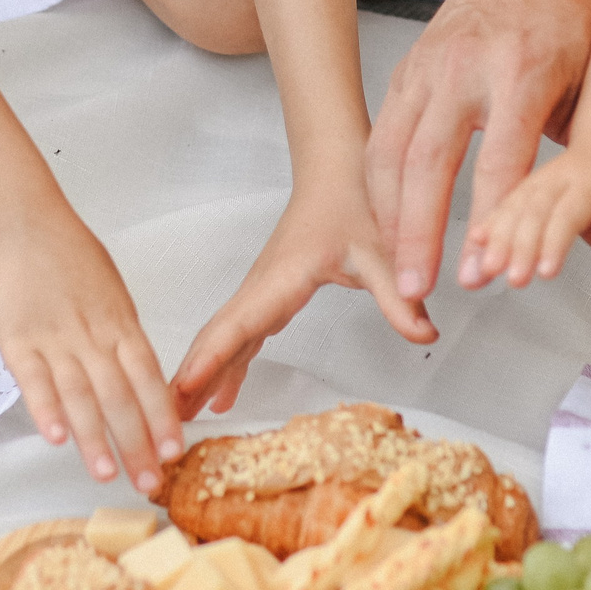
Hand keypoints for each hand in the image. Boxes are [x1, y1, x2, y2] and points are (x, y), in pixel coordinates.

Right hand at [0, 209, 184, 493]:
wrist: (26, 223)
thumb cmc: (71, 256)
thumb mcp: (113, 294)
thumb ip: (124, 338)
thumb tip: (142, 378)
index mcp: (120, 323)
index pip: (149, 378)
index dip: (162, 417)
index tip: (174, 451)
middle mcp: (92, 335)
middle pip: (120, 397)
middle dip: (136, 444)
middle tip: (149, 482)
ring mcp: (55, 339)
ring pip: (80, 396)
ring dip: (94, 439)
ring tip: (107, 474)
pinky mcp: (18, 340)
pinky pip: (35, 380)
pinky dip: (46, 409)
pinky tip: (57, 438)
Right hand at [174, 171, 435, 418]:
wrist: (338, 166)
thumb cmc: (351, 197)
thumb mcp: (378, 249)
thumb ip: (397, 295)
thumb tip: (424, 334)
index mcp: (279, 279)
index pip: (235, 327)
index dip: (207, 362)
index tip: (180, 391)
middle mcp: (261, 286)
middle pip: (216, 339)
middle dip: (189, 380)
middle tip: (166, 423)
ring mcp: (261, 290)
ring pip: (223, 339)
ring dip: (201, 375)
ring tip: (180, 417)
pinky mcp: (270, 293)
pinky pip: (239, 335)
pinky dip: (225, 364)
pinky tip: (223, 393)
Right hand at [365, 0, 590, 303]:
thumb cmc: (565, 17)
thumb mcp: (587, 80)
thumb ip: (577, 152)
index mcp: (522, 72)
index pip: (501, 158)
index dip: (490, 219)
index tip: (485, 271)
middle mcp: (465, 69)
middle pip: (430, 161)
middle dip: (419, 231)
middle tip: (418, 288)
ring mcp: (428, 68)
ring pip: (392, 151)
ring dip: (389, 216)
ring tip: (395, 270)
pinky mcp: (406, 70)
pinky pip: (382, 135)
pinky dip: (377, 186)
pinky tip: (383, 223)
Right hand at [457, 135, 590, 289]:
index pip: (570, 213)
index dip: (556, 241)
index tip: (546, 271)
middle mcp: (559, 178)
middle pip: (535, 211)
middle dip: (520, 246)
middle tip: (512, 278)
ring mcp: (538, 180)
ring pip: (514, 207)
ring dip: (499, 238)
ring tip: (489, 268)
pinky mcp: (524, 186)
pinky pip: (504, 203)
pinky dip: (489, 223)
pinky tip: (475, 241)